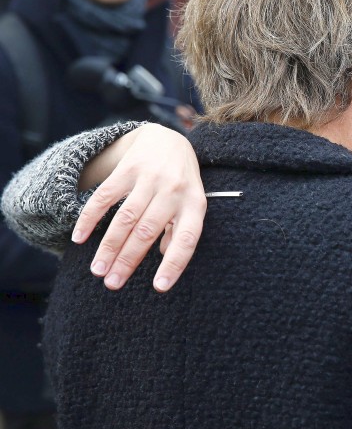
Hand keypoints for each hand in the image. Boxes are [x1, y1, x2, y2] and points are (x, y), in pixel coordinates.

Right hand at [71, 124, 206, 291]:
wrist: (169, 140)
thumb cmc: (181, 183)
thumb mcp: (191, 205)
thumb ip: (180, 231)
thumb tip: (165, 257)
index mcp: (194, 205)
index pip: (186, 240)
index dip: (174, 264)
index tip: (159, 287)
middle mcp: (174, 191)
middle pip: (147, 232)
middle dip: (128, 261)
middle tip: (112, 284)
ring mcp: (150, 178)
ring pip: (125, 218)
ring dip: (109, 246)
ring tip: (98, 269)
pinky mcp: (128, 168)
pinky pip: (105, 197)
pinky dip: (90, 218)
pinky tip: (80, 238)